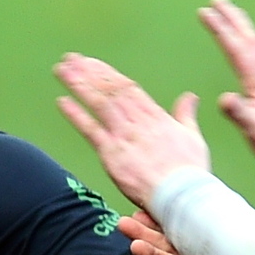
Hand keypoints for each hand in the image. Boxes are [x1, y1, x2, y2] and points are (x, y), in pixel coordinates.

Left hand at [53, 56, 212, 208]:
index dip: (108, 74)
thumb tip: (190, 97)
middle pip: (109, 90)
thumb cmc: (191, 172)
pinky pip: (90, 130)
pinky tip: (62, 101)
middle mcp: (137, 121)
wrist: (181, 195)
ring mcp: (123, 136)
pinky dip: (76, 114)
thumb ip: (185, 115)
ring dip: (79, 84)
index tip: (93, 62)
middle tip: (71, 58)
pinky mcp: (112, 154)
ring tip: (62, 69)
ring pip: (98, 103)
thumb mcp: (192, 137)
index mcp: (156, 116)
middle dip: (89, 72)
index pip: (127, 88)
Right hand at [196, 0, 254, 177]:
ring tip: (235, 18)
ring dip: (245, 30)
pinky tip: (252, 54)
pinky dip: (254, 48)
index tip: (205, 12)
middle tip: (219, 2)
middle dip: (233, 20)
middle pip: (250, 40)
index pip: (237, 49)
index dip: (220, 29)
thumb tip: (224, 99)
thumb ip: (241, 113)